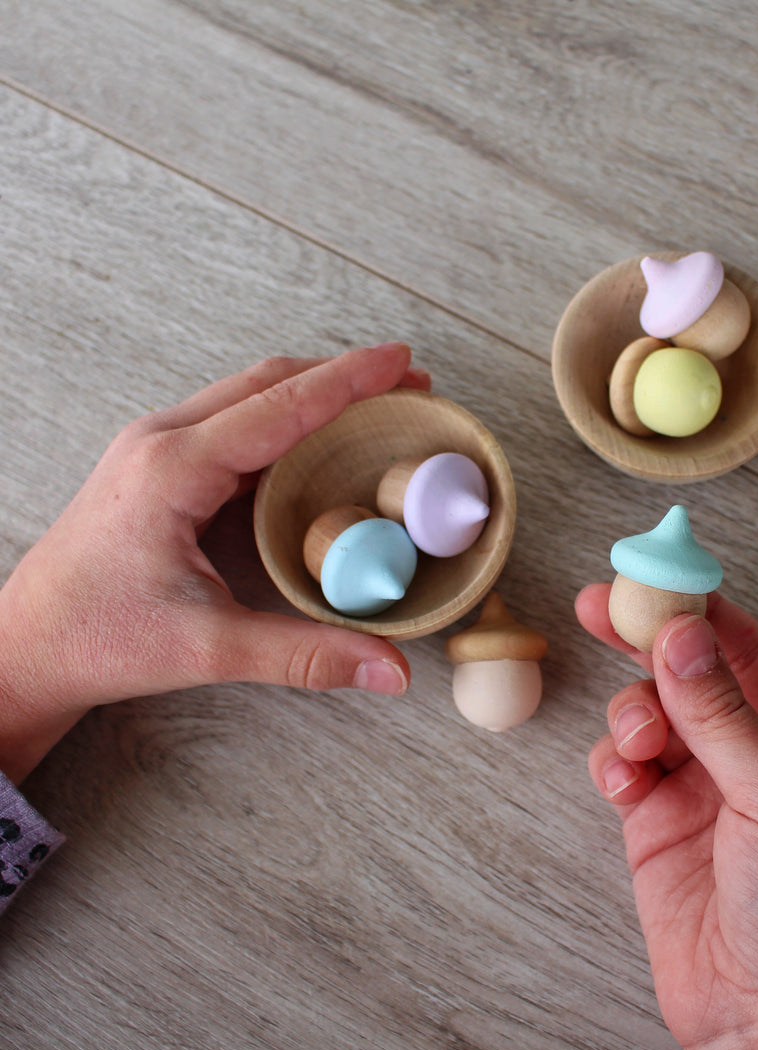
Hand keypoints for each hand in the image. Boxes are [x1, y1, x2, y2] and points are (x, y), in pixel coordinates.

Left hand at [0, 344, 427, 782]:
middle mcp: (162, 441)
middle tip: (406, 381)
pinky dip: (286, 417)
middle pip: (268, 382)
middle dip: (343, 375)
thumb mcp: (208, 647)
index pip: (281, 406)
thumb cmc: (95, 638)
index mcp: (173, 468)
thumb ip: (306, 653)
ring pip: (250, 395)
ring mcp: (156, 448)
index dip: (349, 380)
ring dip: (314, 390)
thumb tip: (388, 666)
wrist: (22, 646)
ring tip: (374, 403)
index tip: (400, 360)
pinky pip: (234, 422)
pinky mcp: (159, 466)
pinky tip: (317, 439)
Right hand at [578, 584, 757, 1049]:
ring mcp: (701, 782)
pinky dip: (614, 759)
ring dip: (634, 712)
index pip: (748, 647)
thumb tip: (686, 631)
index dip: (701, 608)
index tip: (655, 574)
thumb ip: (723, 710)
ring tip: (640, 741)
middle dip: (646, 638)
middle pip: (689, 669)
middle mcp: (753, 749)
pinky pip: (622, 760)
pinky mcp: (656, 816)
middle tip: (599, 604)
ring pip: (650, 709)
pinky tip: (624, 780)